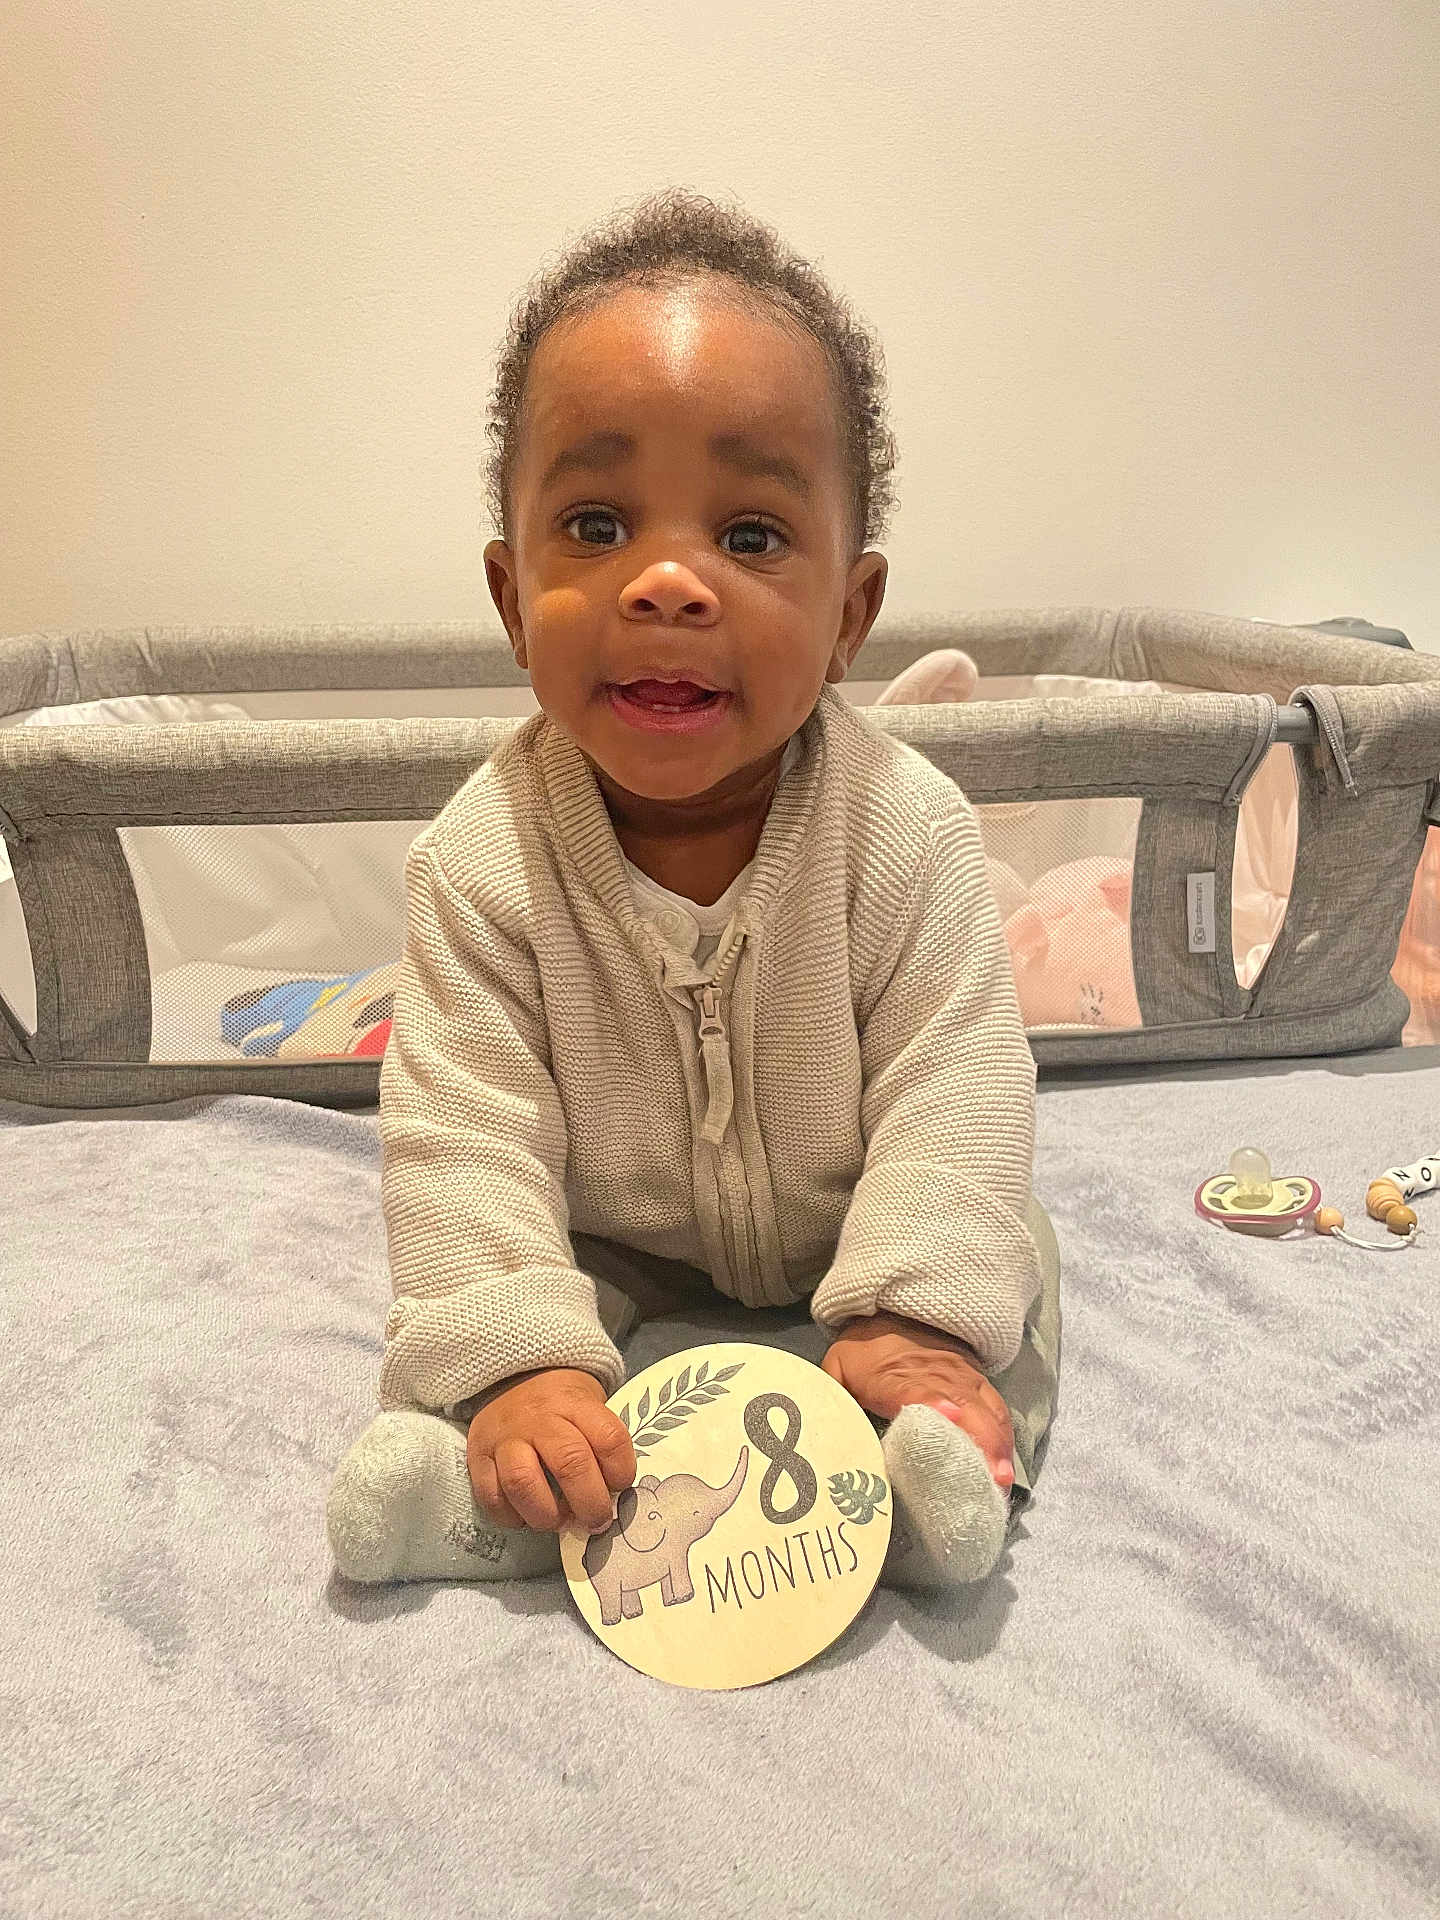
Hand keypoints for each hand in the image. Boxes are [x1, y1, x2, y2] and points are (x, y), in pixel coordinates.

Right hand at [466, 1368, 636, 1535]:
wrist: (510, 1378)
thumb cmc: (560, 1402)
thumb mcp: (588, 1403)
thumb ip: (601, 1443)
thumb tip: (613, 1494)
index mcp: (574, 1403)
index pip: (608, 1438)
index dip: (621, 1471)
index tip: (620, 1487)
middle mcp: (538, 1418)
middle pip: (570, 1463)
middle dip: (589, 1503)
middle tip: (596, 1520)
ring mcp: (504, 1437)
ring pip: (523, 1482)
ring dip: (546, 1514)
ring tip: (558, 1521)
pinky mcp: (478, 1455)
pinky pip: (491, 1496)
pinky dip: (511, 1516)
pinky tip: (525, 1516)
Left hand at [820, 1311, 1014, 1488]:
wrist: (891, 1310)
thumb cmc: (862, 1353)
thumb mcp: (837, 1371)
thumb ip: (834, 1402)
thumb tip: (831, 1440)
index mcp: (890, 1374)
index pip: (912, 1387)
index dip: (932, 1401)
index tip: (949, 1417)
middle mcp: (930, 1371)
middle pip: (960, 1403)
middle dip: (979, 1439)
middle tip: (991, 1476)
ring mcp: (957, 1373)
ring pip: (982, 1405)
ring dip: (996, 1440)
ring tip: (1003, 1476)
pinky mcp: (973, 1376)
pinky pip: (993, 1403)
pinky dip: (1003, 1431)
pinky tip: (1007, 1459)